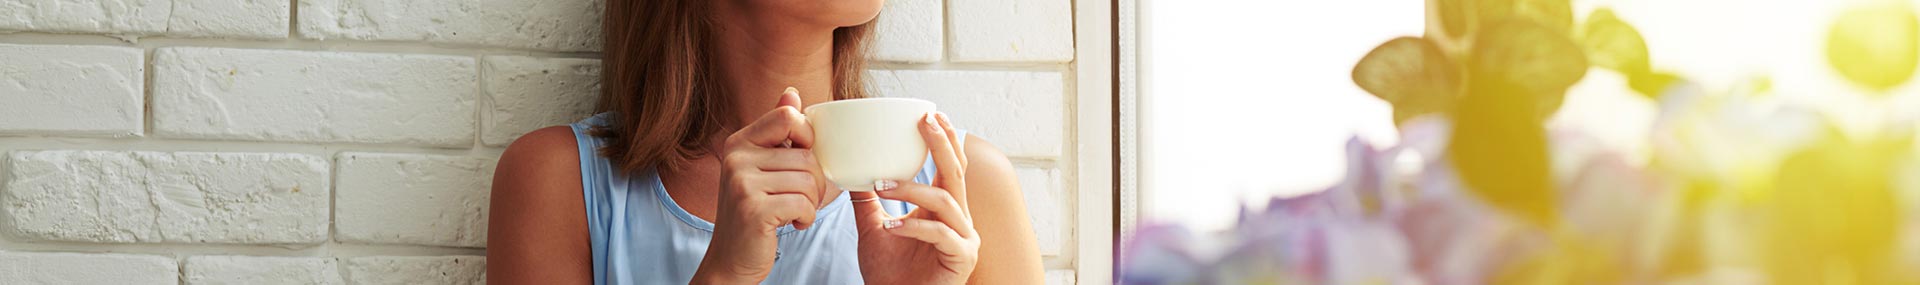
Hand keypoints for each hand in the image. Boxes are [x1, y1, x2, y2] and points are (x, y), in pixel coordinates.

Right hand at [692, 89, 828, 283]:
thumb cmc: (755, 211)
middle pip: (806, 155)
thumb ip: (777, 132)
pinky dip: (806, 218)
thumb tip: (791, 93)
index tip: (801, 162)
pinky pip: (803, 204)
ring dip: (811, 203)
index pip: (788, 117)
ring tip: (795, 212)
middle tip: (801, 199)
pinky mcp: (753, 209)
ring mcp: (741, 183)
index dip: (808, 138)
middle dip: (815, 182)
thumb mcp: (762, 168)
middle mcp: (736, 158)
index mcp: (740, 142)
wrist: (732, 258)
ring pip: (808, 180)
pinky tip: (792, 223)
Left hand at [852, 112, 980, 283]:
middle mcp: (959, 220)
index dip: (944, 139)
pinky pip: (940, 234)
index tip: (930, 114)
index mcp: (943, 210)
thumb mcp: (873, 230)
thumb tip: (850, 171)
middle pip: (955, 173)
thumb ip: (867, 202)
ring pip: (944, 201)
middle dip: (942, 144)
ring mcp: (965, 239)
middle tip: (924, 121)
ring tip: (881, 185)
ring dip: (911, 189)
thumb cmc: (890, 275)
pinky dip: (913, 227)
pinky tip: (890, 226)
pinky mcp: (962, 259)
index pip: (949, 167)